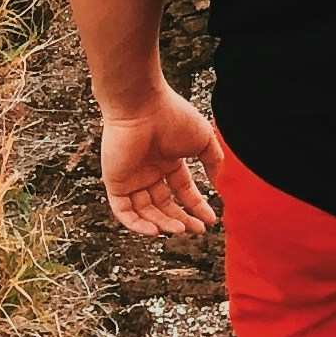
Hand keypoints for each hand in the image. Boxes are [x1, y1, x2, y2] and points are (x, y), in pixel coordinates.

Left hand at [99, 88, 219, 236]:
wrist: (142, 105)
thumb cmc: (173, 116)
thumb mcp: (203, 140)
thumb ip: (213, 162)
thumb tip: (220, 184)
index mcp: (168, 161)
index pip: (182, 191)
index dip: (196, 206)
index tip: (210, 220)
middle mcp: (149, 171)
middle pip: (165, 205)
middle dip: (181, 219)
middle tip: (196, 230)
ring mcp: (131, 177)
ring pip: (145, 211)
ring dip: (163, 224)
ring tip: (180, 230)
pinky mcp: (115, 182)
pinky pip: (123, 211)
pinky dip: (137, 224)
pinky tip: (155, 231)